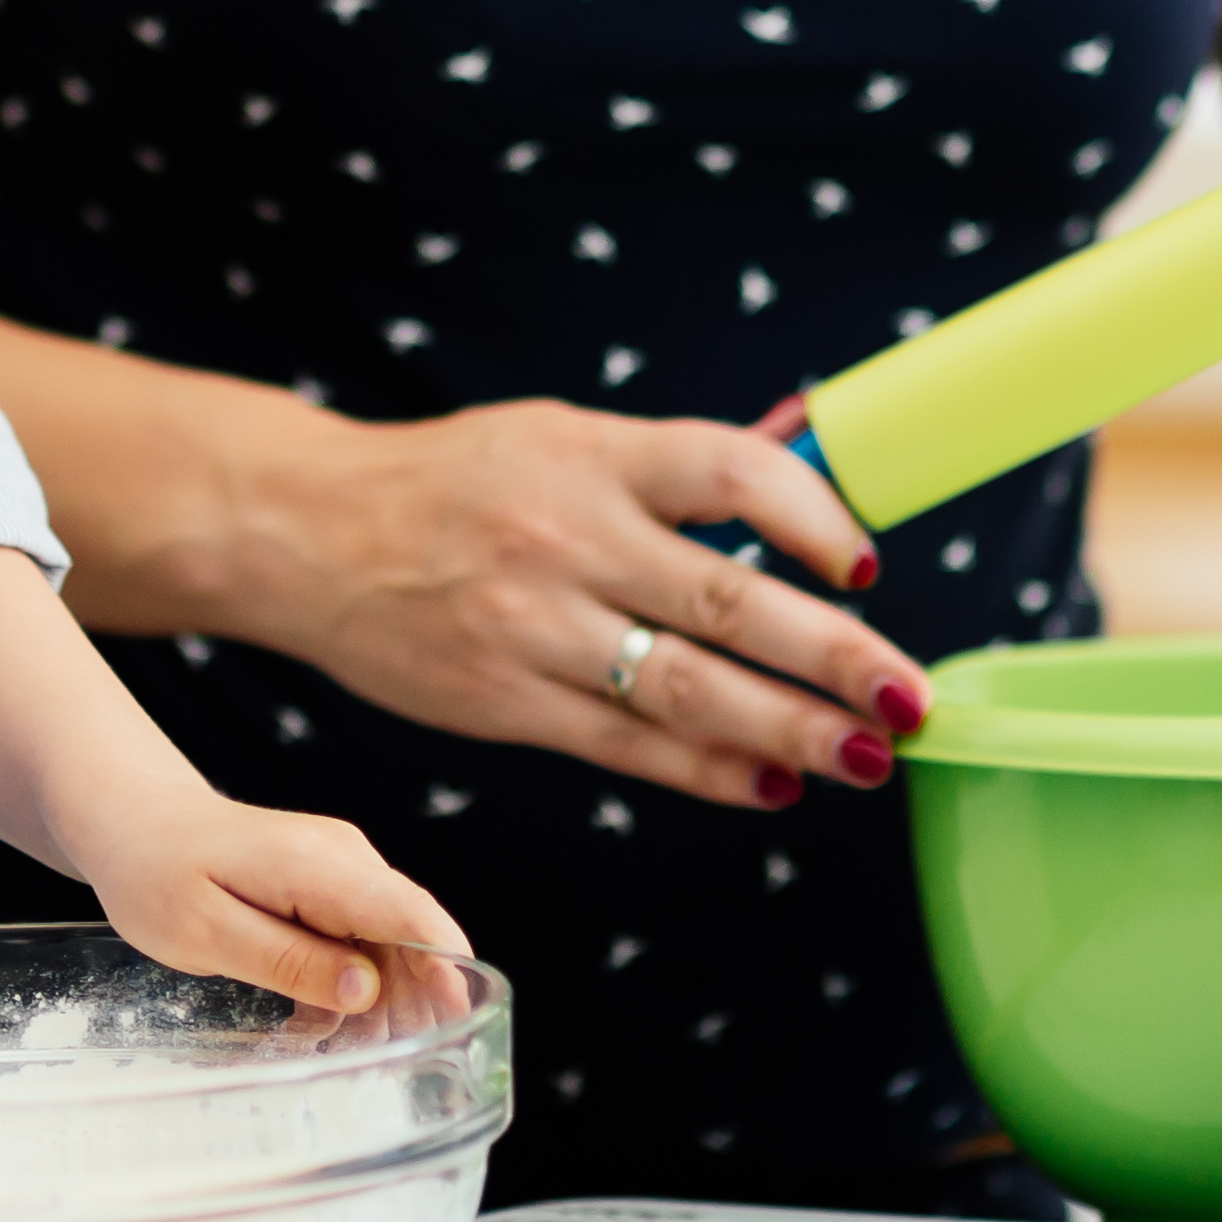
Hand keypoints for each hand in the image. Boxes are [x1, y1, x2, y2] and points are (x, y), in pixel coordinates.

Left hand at [61, 773, 475, 1020]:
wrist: (135, 821)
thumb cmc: (157, 872)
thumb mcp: (207, 932)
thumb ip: (289, 961)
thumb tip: (365, 990)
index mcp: (319, 865)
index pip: (409, 913)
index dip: (444, 967)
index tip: (460, 1018)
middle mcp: (344, 861)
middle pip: (409, 934)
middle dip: (414, 1000)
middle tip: (399, 1068)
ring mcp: (338, 872)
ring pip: (386, 945)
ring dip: (377, 1003)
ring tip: (351, 1058)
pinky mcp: (326, 888)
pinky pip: (357, 942)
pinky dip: (347, 987)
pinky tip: (320, 1029)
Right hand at [246, 398, 928, 813]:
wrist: (310, 531)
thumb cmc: (459, 480)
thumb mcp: (560, 437)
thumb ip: (672, 470)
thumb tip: (812, 482)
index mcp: (593, 456)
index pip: (731, 473)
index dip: (815, 517)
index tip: (867, 564)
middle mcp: (568, 539)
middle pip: (727, 601)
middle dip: (834, 656)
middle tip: (911, 696)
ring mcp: (533, 627)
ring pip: (685, 690)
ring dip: (789, 731)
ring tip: (867, 756)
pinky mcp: (502, 702)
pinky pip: (625, 747)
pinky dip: (708, 771)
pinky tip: (772, 784)